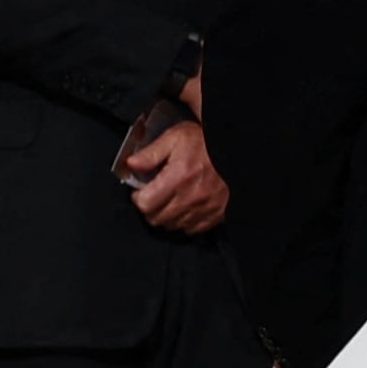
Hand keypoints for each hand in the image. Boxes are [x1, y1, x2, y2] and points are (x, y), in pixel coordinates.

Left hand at [122, 115, 228, 236]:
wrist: (236, 151)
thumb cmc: (204, 142)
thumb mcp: (174, 138)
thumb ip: (150, 153)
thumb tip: (129, 165)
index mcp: (179, 176)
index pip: (146, 204)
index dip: (138, 198)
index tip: (141, 190)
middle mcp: (191, 197)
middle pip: (156, 219)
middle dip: (150, 208)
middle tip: (153, 195)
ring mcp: (205, 209)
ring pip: (172, 226)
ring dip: (166, 216)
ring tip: (169, 200)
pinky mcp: (216, 215)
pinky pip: (191, 229)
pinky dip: (183, 221)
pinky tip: (184, 207)